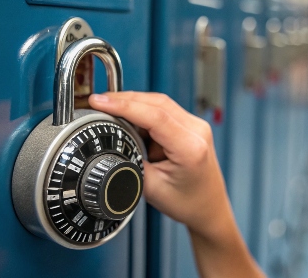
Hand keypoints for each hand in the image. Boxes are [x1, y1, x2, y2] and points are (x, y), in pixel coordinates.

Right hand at [88, 91, 231, 239]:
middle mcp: (197, 131)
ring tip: (109, 110)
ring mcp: (196, 125)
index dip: (124, 106)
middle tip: (98, 102)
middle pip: (157, 103)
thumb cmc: (188, 202)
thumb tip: (112, 143)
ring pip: (160, 103)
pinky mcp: (191, 125)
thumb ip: (131, 163)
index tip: (100, 102)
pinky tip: (129, 116)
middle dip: (124, 99)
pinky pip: (164, 110)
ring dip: (134, 103)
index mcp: (190, 147)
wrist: (209, 207)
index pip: (155, 116)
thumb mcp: (151, 188)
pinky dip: (144, 110)